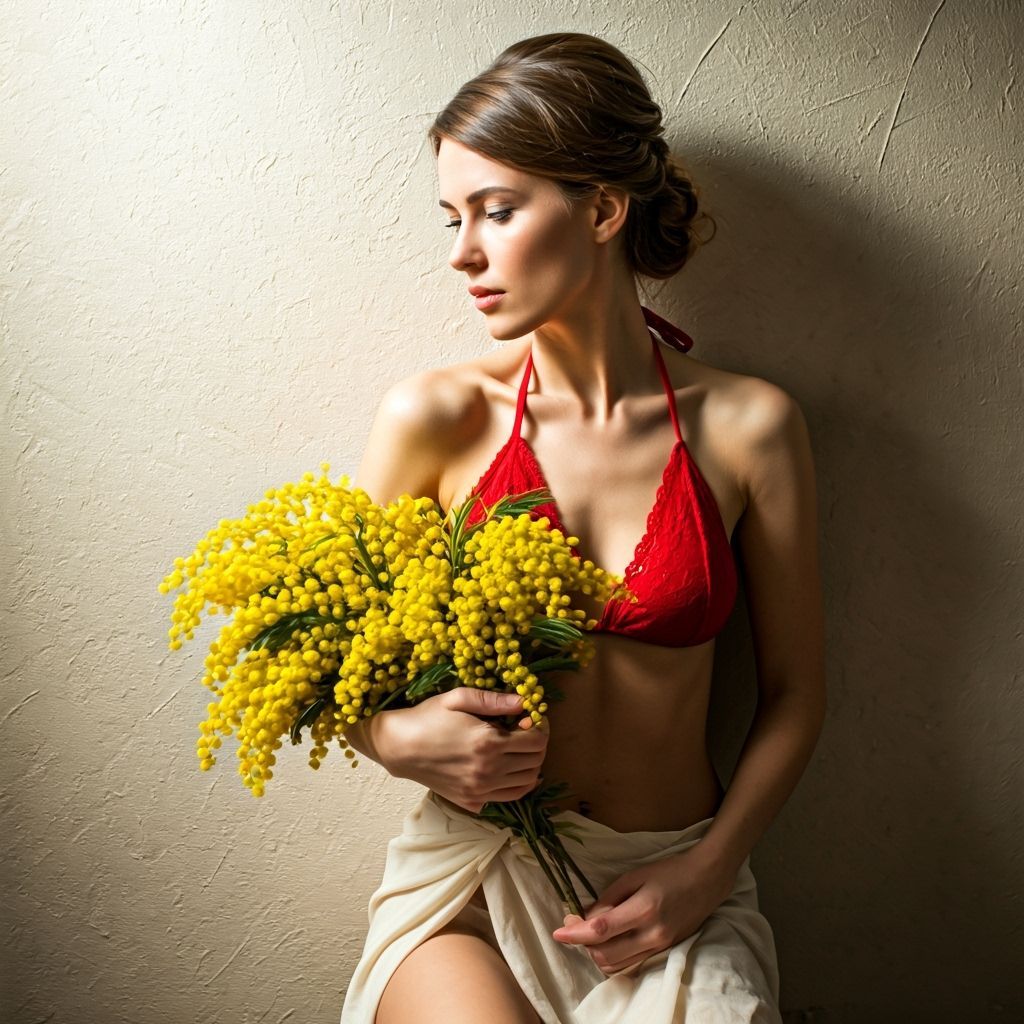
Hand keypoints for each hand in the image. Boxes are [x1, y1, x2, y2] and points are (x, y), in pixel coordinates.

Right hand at [371, 688, 548, 812]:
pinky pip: (509, 797)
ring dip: (530, 764)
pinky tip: (509, 768)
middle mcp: (489, 771)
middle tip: (525, 731)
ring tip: (518, 749)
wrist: (399, 748)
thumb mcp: (458, 698)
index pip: (537, 741)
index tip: (531, 717)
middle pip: (536, 762)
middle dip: (538, 744)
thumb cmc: (427, 717)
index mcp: (488, 743)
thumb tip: (525, 702)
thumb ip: (494, 700)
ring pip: (527, 783)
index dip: (541, 726)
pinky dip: (518, 783)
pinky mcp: (473, 801)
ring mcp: (481, 790)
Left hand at [551, 844, 734, 974]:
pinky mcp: (663, 952)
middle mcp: (652, 934)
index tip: (558, 932)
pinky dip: (613, 956)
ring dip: (596, 952)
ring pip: (616, 964)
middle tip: (574, 924)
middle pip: (605, 953)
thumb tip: (585, 917)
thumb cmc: (669, 871)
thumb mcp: (634, 876)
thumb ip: (608, 899)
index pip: (601, 929)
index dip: (576, 933)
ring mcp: (659, 947)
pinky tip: (608, 940)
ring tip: (591, 931)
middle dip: (583, 943)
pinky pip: (630, 964)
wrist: (706, 880)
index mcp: (644, 909)